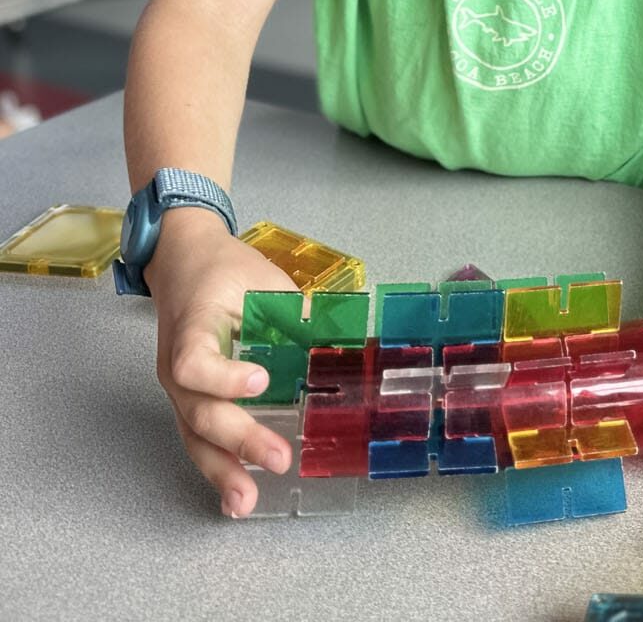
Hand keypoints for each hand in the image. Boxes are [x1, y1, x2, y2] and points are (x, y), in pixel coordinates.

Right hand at [144, 210, 298, 516]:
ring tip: (245, 502)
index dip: (224, 378)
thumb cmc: (224, 268)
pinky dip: (216, 466)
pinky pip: (196, 436)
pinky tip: (235, 493)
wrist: (181, 262)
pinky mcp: (186, 399)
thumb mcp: (262, 277)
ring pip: (193, 435)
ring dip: (221, 471)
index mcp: (193, 326)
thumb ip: (296, 310)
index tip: (261, 381)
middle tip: (279, 459)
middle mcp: (175, 364)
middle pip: (199, 410)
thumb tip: (344, 340)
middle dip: (240, 439)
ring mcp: (177, 387)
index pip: (194, 362)